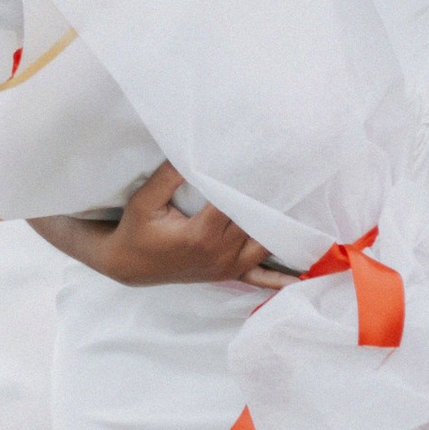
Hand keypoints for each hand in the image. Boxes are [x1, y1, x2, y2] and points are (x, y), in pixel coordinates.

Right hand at [39, 163, 285, 287]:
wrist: (128, 264)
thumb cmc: (136, 229)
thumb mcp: (146, 199)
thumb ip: (169, 175)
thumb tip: (190, 151)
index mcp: (201, 235)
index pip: (234, 204)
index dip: (248, 183)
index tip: (264, 162)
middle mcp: (219, 254)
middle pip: (253, 222)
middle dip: (266, 200)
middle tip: (288, 174)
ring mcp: (225, 267)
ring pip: (262, 246)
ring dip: (277, 228)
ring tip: (296, 204)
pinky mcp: (226, 274)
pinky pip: (258, 279)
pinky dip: (279, 279)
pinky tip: (300, 278)